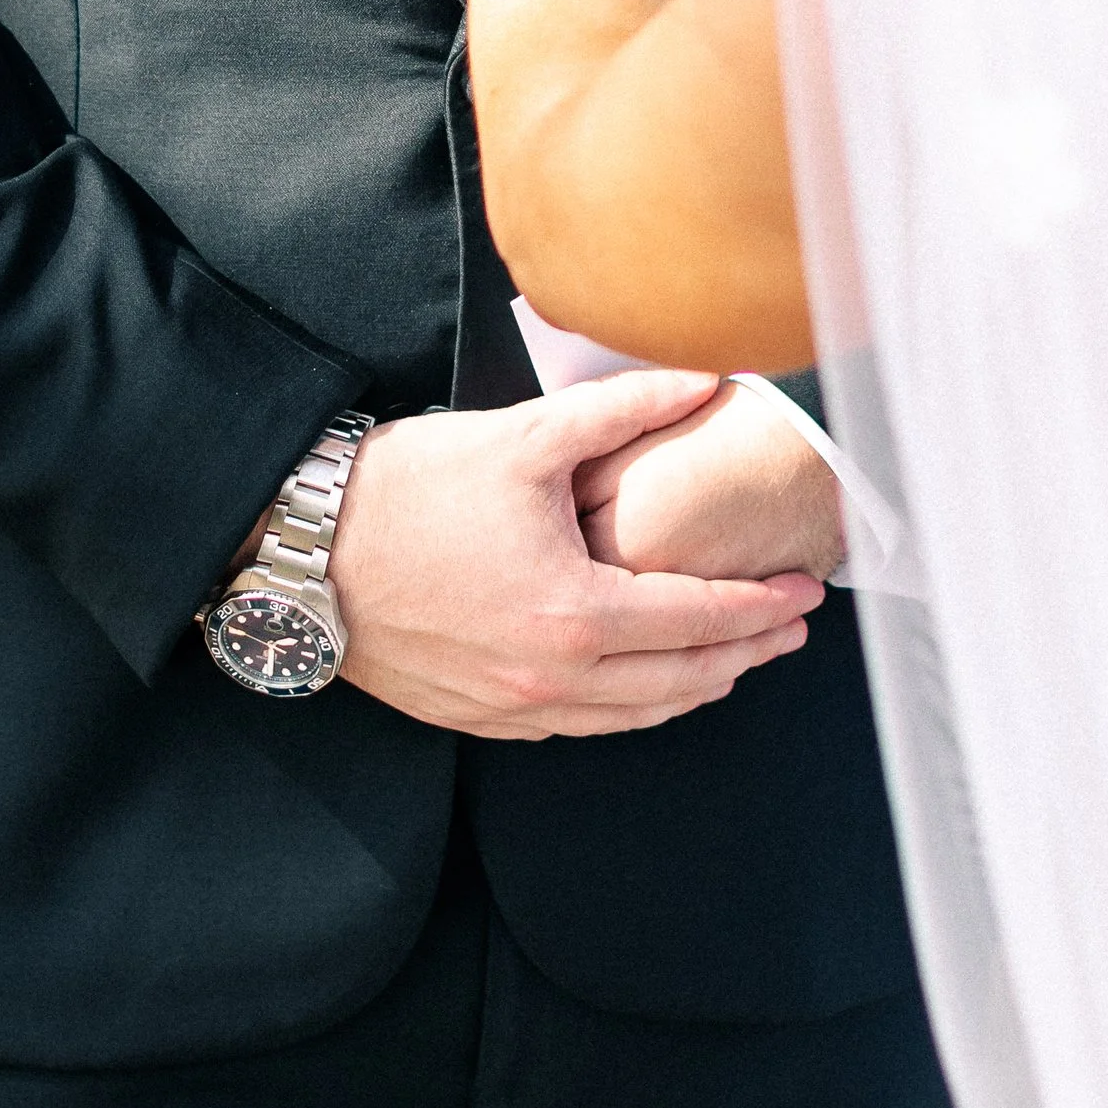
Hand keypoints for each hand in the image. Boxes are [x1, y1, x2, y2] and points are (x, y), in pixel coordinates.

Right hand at [329, 376, 822, 739]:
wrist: (301, 549)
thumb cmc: (405, 490)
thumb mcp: (523, 438)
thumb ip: (620, 412)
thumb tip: (699, 379)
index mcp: (575, 613)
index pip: (699, 620)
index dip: (762, 608)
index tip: (806, 592)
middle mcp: (553, 678)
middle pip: (682, 682)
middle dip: (747, 655)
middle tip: (790, 630)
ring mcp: (514, 707)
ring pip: (635, 717)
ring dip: (695, 688)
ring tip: (733, 659)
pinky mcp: (479, 715)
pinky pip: (581, 727)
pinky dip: (631, 709)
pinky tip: (643, 684)